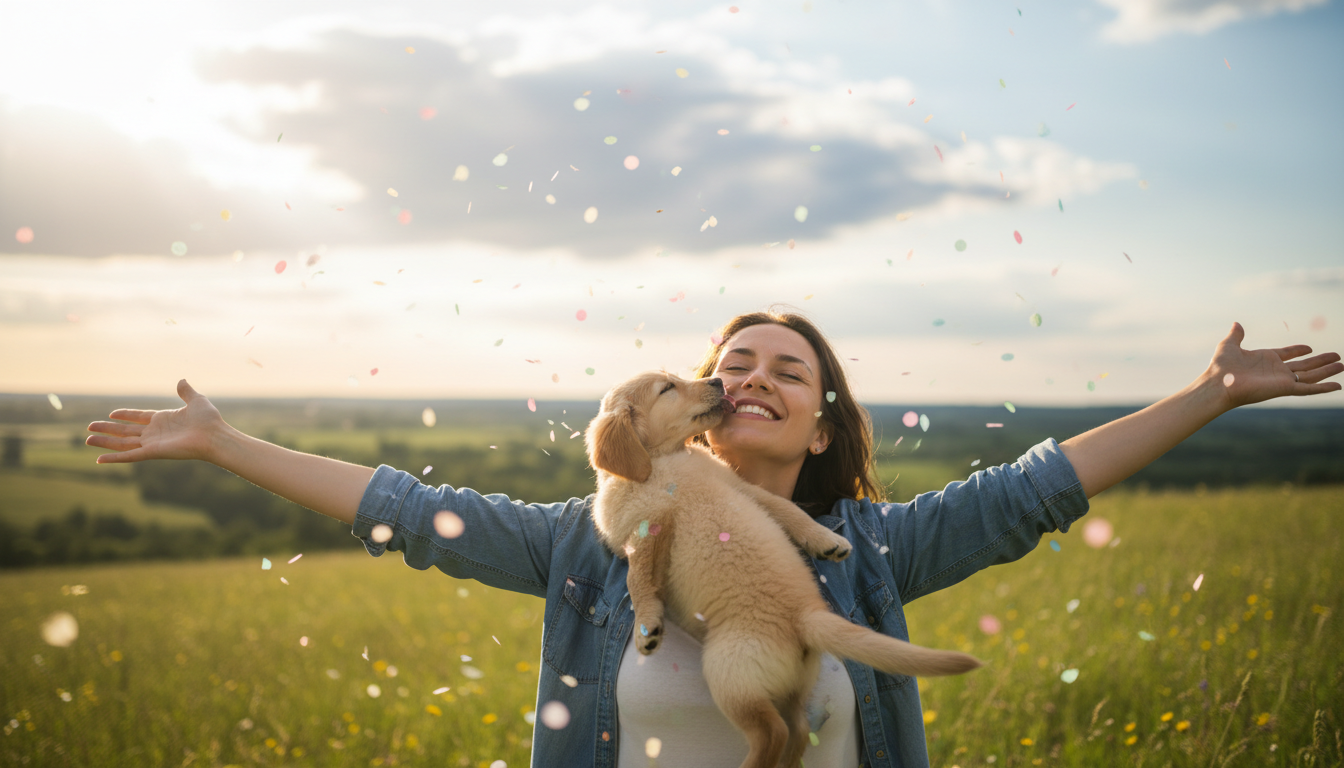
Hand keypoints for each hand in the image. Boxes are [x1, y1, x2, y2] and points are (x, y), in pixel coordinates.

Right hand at [85, 379, 228, 463]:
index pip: (139, 417)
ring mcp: (153, 443)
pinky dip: (115, 459)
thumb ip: (186, 391)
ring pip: (123, 443)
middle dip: (108, 429)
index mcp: (163, 419)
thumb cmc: (209, 420)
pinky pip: (130, 456)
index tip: (111, 414)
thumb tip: (181, 380)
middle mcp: (155, 432)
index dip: (125, 415)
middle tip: (89, 427)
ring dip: (105, 442)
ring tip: (87, 440)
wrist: (215, 436)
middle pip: (126, 431)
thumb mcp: (196, 400)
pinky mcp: (153, 452)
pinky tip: (100, 460)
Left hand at [1209, 323, 1341, 407]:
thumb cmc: (1220, 367)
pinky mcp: (1284, 388)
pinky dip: (1323, 387)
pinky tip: (1337, 385)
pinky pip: (1308, 388)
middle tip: (1338, 357)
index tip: (1309, 348)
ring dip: (1327, 371)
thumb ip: (1236, 335)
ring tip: (1343, 365)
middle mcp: (1276, 370)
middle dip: (1321, 361)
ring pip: (1311, 375)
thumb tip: (1236, 324)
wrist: (1218, 383)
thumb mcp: (1229, 345)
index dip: (1298, 351)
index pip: (1287, 354)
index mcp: (1265, 359)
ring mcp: (1282, 380)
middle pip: (1304, 365)